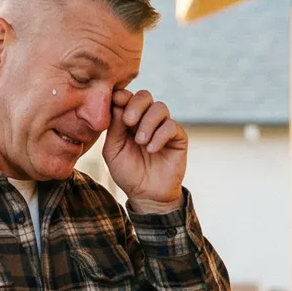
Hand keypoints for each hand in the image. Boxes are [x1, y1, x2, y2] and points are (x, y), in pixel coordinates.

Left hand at [103, 87, 186, 204]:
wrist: (147, 195)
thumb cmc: (128, 173)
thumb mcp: (113, 151)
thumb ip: (114, 128)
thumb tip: (116, 104)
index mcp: (129, 120)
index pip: (127, 98)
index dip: (122, 96)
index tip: (116, 101)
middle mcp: (147, 120)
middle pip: (145, 96)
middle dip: (135, 105)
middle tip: (128, 122)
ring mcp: (163, 127)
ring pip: (159, 108)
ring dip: (148, 123)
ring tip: (140, 142)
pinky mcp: (178, 138)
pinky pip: (171, 126)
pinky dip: (160, 136)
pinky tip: (151, 149)